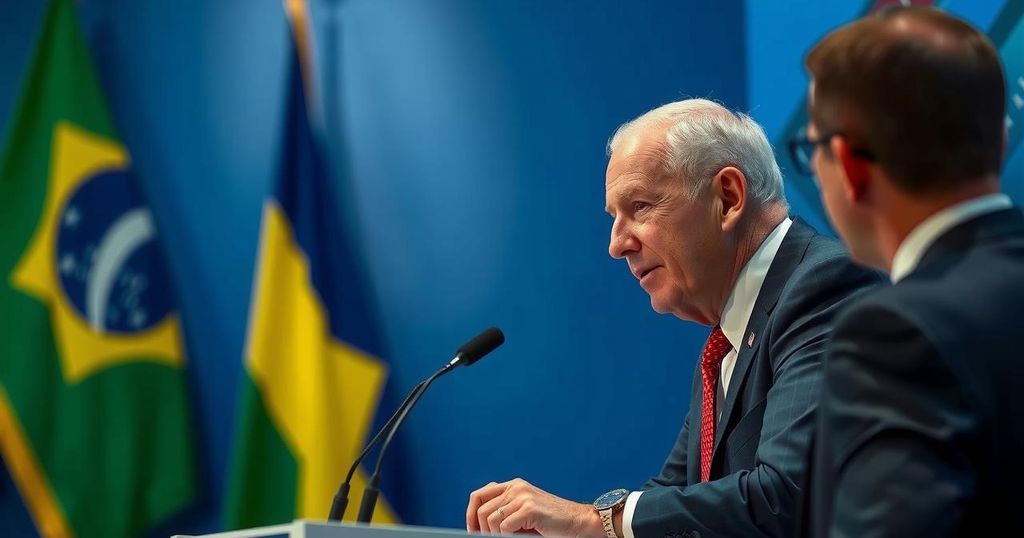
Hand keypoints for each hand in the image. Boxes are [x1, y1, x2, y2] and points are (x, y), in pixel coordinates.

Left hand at [466, 478, 603, 536]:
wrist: (579, 523)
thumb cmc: (553, 522)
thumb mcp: (524, 512)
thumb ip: (506, 511)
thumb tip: (478, 526)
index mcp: (514, 485)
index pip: (479, 495)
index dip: (470, 514)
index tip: (472, 531)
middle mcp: (516, 487)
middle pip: (481, 509)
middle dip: (480, 530)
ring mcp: (523, 496)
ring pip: (490, 519)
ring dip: (494, 535)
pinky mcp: (529, 508)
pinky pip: (504, 527)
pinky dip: (506, 537)